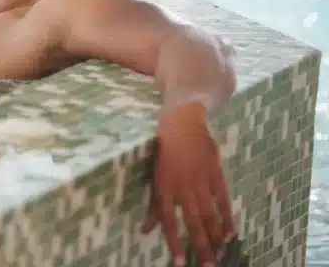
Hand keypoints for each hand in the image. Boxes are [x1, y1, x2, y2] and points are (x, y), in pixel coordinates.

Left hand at [142, 101, 234, 265]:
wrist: (182, 123)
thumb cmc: (164, 152)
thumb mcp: (155, 178)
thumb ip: (153, 206)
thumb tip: (145, 230)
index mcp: (164, 188)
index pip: (169, 222)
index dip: (174, 243)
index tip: (179, 264)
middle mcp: (183, 187)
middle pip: (193, 223)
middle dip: (200, 247)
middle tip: (207, 266)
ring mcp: (200, 181)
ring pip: (210, 215)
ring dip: (215, 237)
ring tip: (220, 254)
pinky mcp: (215, 174)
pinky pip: (223, 200)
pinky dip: (227, 217)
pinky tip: (231, 233)